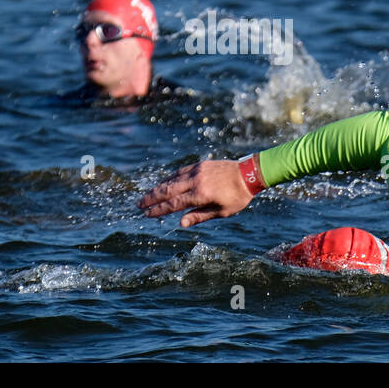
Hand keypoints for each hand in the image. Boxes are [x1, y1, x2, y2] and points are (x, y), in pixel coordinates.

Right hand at [137, 160, 253, 227]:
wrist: (249, 173)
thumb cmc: (238, 197)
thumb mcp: (221, 212)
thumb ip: (199, 216)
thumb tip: (181, 223)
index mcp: (201, 194)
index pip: (173, 204)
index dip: (158, 210)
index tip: (147, 214)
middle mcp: (195, 180)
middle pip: (167, 190)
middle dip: (152, 198)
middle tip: (139, 204)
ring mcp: (196, 170)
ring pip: (172, 180)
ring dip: (158, 188)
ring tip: (147, 195)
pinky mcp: (199, 165)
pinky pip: (180, 172)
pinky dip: (169, 179)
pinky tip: (164, 184)